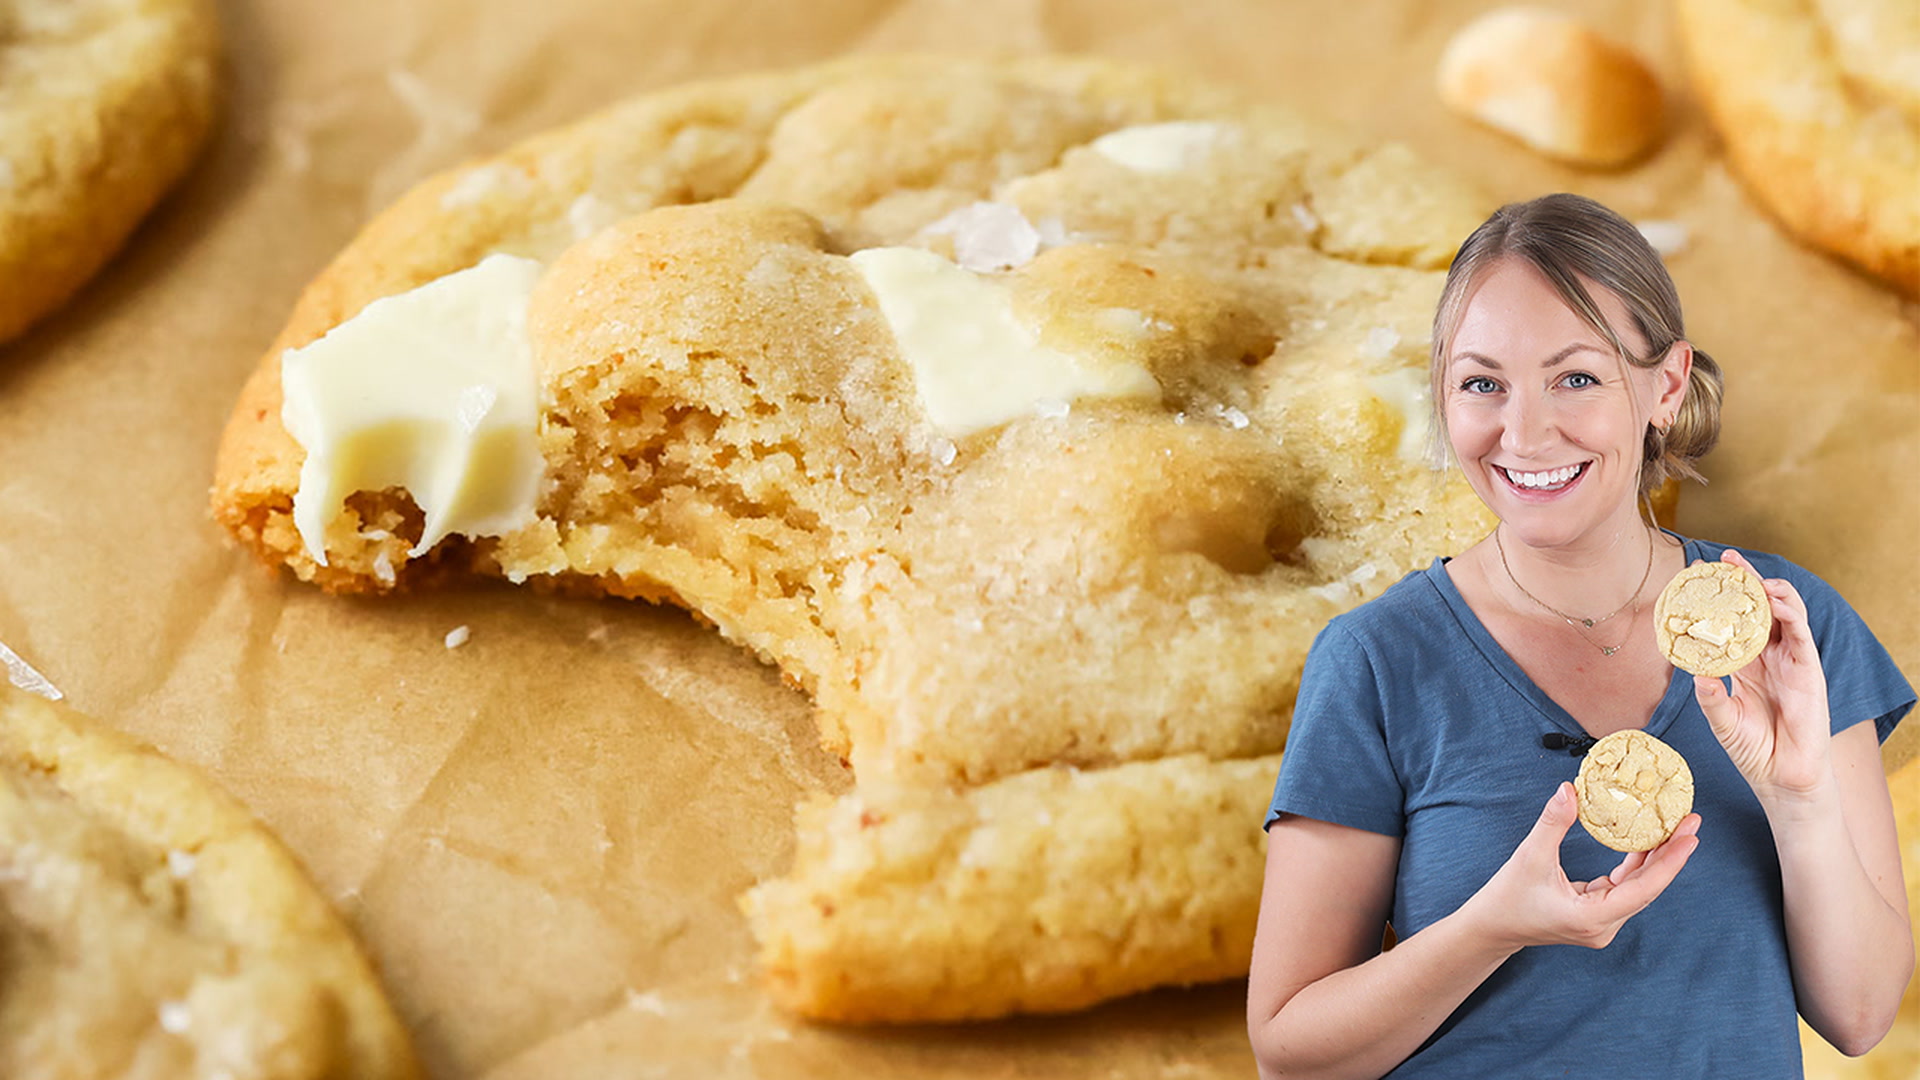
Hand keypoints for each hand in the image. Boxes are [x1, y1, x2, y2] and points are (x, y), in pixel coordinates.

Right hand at [1463, 782, 1699, 952]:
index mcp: (1591, 917)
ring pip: (1639, 888)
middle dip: (1670, 855)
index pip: (1643, 889)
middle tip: (1690, 823)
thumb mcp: (1529, 857)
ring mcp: (1602, 923)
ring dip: (1656, 859)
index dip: (1669, 862)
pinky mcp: (1598, 915)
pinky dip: (1635, 865)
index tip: (1690, 838)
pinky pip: (1625, 888)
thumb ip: (1553, 823)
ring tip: (1675, 829)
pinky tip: (1644, 843)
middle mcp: (1604, 925)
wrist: (1494, 928)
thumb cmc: (1508, 898)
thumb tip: (1570, 791)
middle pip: (1648, 888)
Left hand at [1692, 550, 1834, 802]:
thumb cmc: (1753, 749)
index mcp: (1746, 663)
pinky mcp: (1810, 672)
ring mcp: (1791, 662)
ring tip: (1749, 575)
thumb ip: (1710, 697)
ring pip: (1786, 614)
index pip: (1734, 621)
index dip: (1720, 598)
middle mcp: (1770, 657)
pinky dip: (1790, 615)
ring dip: (1770, 590)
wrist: (1782, 778)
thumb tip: (1693, 674)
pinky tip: (1775, 602)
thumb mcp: (1722, 720)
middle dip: (1745, 582)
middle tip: (1725, 560)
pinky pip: (1802, 636)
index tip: (1699, 576)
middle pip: (1759, 609)